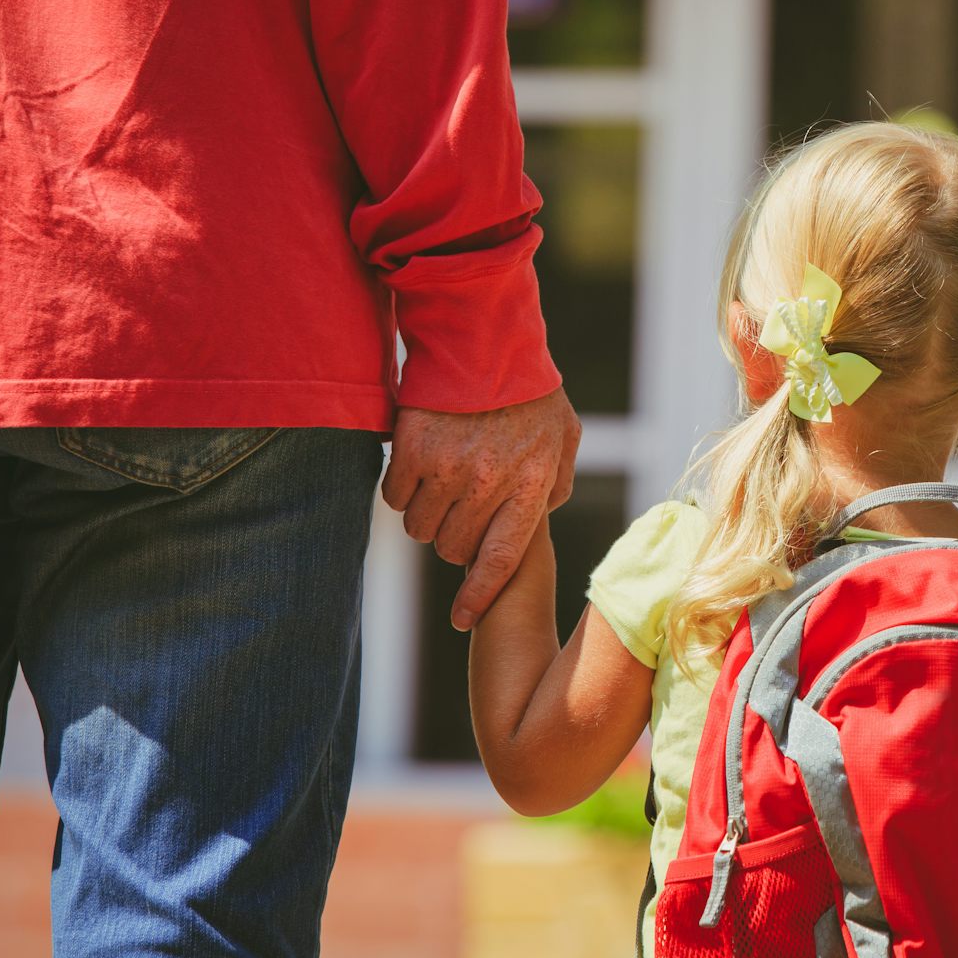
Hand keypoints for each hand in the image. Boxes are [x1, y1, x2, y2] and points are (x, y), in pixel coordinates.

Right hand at [383, 387, 580, 629]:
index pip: (500, 561)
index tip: (462, 619)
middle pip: (453, 549)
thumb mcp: (563, 435)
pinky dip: (401, 490)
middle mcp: (487, 484)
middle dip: (455, 540)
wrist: (484, 338)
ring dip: (426, 516)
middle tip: (461, 512)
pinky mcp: (411, 450)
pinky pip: (393, 497)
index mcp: (529, 486)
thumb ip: (558, 480)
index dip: (478, 597)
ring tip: (441, 484)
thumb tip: (544, 515)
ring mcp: (447, 468)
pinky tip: (418, 467)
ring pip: (419, 528)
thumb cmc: (529, 389)